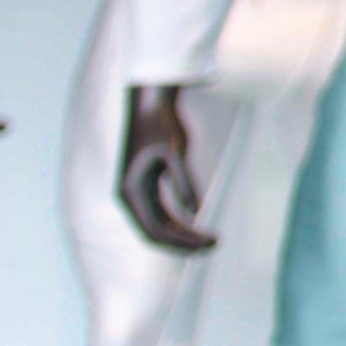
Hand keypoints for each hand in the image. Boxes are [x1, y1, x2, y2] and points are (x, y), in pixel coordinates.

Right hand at [117, 85, 216, 252]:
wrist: (150, 101)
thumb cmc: (161, 123)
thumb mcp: (175, 151)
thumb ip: (184, 181)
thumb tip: (195, 211)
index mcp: (130, 192)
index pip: (154, 232)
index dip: (181, 243)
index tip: (208, 244)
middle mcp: (129, 196)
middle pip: (156, 233)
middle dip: (185, 242)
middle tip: (216, 245)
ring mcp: (137, 191)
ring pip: (159, 224)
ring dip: (183, 233)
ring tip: (211, 239)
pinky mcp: (147, 183)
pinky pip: (161, 210)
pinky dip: (179, 219)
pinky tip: (198, 221)